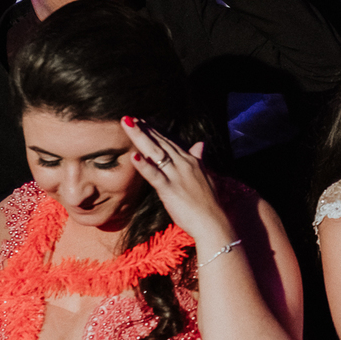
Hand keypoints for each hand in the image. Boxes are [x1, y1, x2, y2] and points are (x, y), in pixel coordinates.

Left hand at [120, 117, 233, 244]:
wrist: (213, 222)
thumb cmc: (209, 203)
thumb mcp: (206, 176)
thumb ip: (199, 159)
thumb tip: (200, 144)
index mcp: (190, 161)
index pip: (169, 142)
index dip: (154, 131)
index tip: (141, 121)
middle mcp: (183, 164)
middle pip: (160, 142)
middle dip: (143, 129)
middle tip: (128, 117)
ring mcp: (177, 176)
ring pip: (155, 152)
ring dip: (140, 137)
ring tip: (127, 124)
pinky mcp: (170, 190)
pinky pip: (155, 176)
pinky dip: (144, 165)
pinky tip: (133, 156)